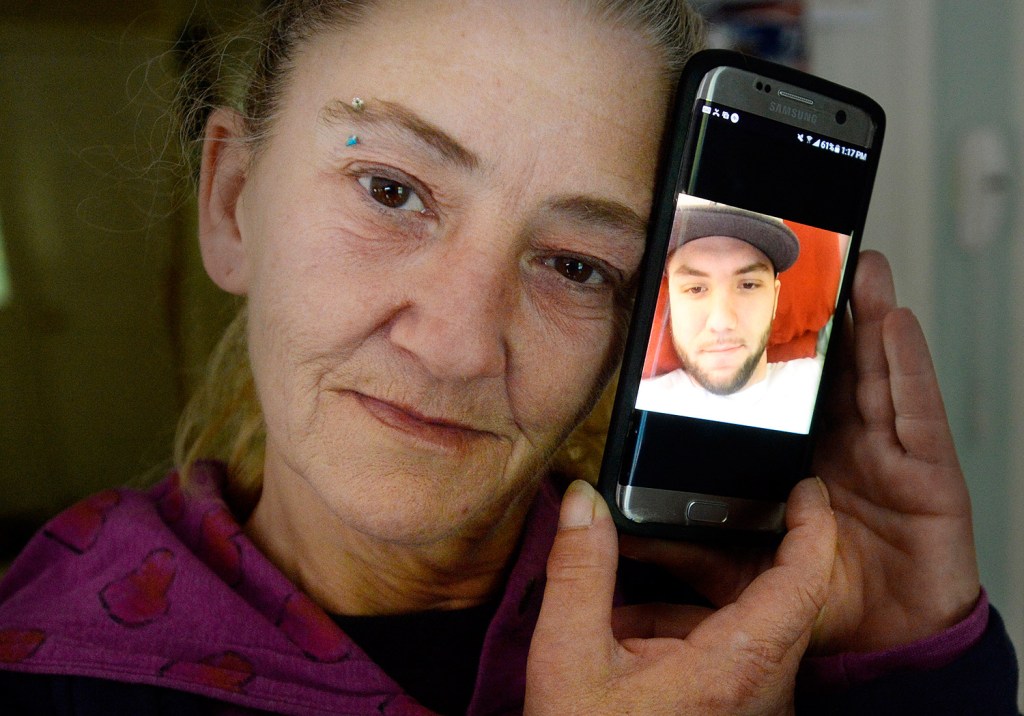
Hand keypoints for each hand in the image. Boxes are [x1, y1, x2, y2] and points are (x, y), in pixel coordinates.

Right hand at [525, 478, 835, 715]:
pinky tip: (628, 646)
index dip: (812, 529)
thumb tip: (586, 504)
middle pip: (765, 600)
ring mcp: (752, 709)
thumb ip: (580, 572)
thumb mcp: (569, 658)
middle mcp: (761, 692)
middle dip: (715, 563)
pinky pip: (726, 659)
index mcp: (735, 668)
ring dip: (683, 609)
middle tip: (678, 533)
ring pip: (740, 631)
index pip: (799, 583)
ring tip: (621, 615)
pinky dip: (682, 639)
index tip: (807, 490)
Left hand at [619, 251, 979, 653]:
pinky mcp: (929, 472)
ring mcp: (890, 455)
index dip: (783, 349)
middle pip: (837, 369)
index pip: (792, 392)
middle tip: (813, 262)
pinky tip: (893, 321)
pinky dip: (906, 364)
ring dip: (868, 319)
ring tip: (855, 269)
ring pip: (876, 374)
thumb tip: (619, 524)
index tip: (759, 303)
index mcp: (805, 461)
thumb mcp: (736, 568)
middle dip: (829, 317)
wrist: (883, 649)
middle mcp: (848, 448)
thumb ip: (685, 541)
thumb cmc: (824, 605)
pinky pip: (916, 409)